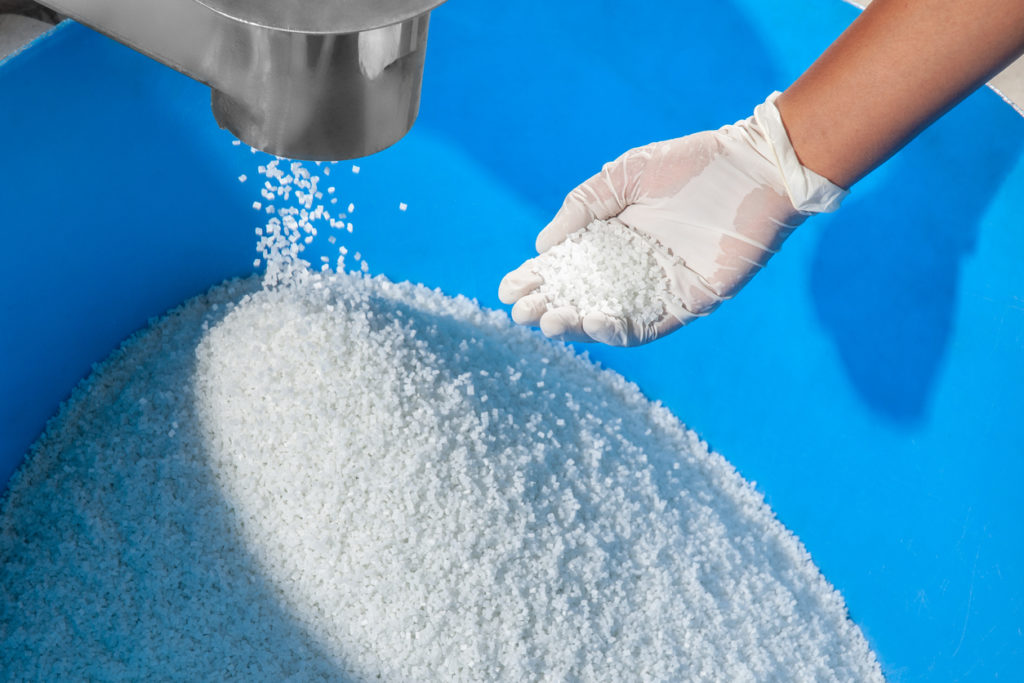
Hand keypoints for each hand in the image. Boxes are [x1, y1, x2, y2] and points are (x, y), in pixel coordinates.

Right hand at [498, 92, 847, 345]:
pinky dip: (617, 330)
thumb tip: (542, 246)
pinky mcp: (687, 304)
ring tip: (549, 322)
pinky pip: (648, 326)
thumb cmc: (691, 163)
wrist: (754, 168)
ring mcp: (657, 289)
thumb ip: (583, 207)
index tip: (508, 288)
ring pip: (607, 318)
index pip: (564, 267)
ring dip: (575, 325)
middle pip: (579, 298)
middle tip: (522, 313)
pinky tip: (592, 322)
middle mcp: (630, 269)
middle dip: (547, 308)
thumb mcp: (623, 175)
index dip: (535, 279)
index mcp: (611, 238)